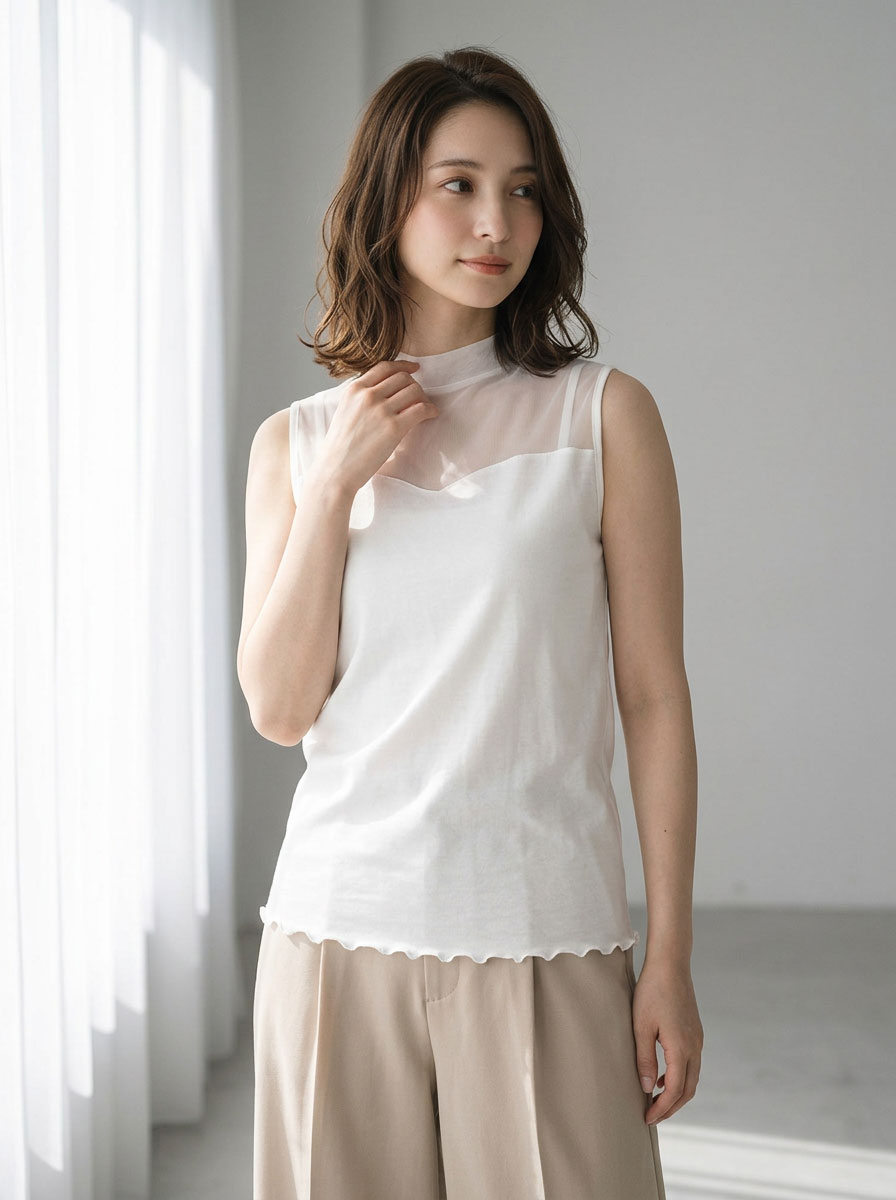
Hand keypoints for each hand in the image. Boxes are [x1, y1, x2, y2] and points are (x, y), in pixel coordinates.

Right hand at [314, 359, 437, 495]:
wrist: (336, 470)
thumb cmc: (340, 448)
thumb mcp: (344, 411)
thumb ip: (361, 398)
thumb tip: (385, 392)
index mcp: (354, 390)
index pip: (384, 367)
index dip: (403, 366)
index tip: (414, 369)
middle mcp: (368, 395)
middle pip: (402, 378)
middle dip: (414, 385)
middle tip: (419, 398)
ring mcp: (381, 410)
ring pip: (414, 390)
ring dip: (424, 398)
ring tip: (425, 408)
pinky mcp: (394, 427)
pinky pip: (421, 409)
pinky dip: (430, 410)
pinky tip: (431, 415)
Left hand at [632, 958, 702, 1124]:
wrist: (671, 964)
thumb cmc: (652, 991)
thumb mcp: (641, 1026)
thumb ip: (645, 1058)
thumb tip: (647, 1088)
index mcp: (682, 1048)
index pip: (675, 1090)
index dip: (662, 1108)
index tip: (647, 1118)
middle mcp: (695, 1047)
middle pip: (688, 1089)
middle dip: (671, 1107)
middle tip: (652, 1116)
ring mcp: (697, 1039)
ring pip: (692, 1078)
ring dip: (677, 1093)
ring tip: (656, 1101)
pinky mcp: (695, 1032)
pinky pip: (691, 1064)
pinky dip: (680, 1077)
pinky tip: (663, 1077)